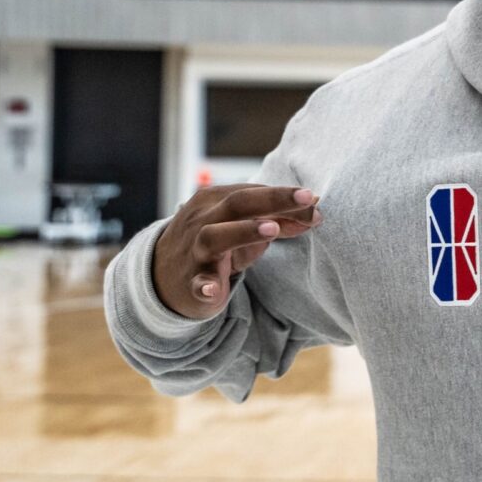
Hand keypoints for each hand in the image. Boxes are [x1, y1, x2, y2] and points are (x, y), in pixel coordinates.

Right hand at [152, 184, 323, 319]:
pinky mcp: (191, 281)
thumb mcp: (248, 229)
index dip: (287, 197)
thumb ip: (280, 220)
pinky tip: (212, 289)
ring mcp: (195, 249)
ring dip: (244, 231)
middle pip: (238, 202)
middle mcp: (204, 219)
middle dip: (274, 199)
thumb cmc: (218, 247)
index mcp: (217, 200)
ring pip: (214, 235)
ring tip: (272, 230)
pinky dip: (203, 285)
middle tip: (307, 199)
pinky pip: (196, 282)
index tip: (315, 202)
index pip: (255, 192)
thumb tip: (316, 209)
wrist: (165, 278)